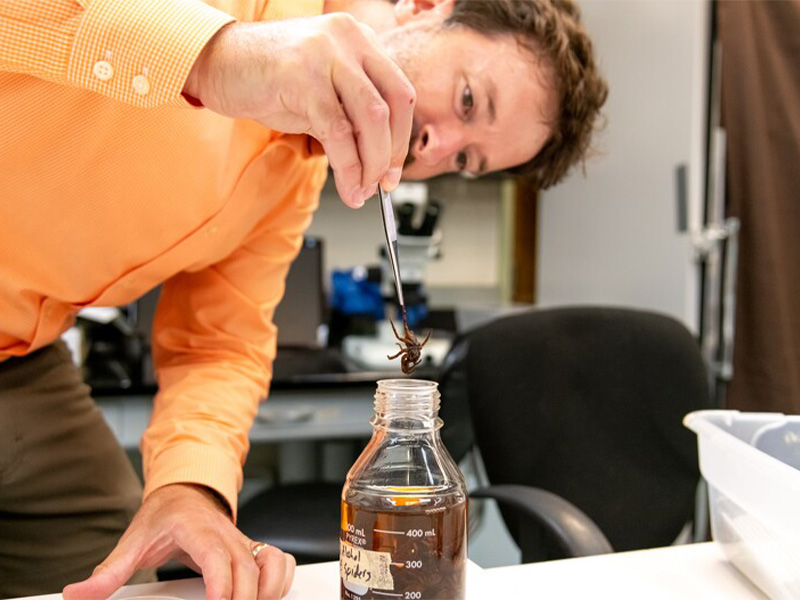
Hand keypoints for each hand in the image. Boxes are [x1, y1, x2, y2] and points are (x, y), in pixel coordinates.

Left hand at [62, 483, 294, 599]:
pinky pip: (279, 560)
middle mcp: (226, 535)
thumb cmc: (162, 518)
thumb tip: (77, 595)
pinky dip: (281, 579)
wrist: (186, 493)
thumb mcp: (132, 542)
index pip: (216, 555)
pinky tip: (267, 596)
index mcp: (197, 530)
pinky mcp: (253, 549)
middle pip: (247, 569)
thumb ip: (108, 572)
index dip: (221, 584)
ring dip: (268, 591)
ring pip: (270, 564)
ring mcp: (243, 541)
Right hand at [184, 15, 415, 208]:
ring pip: (370, 119)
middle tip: (381, 184)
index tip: (394, 170)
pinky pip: (337, 131)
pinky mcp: (303, 77)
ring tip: (362, 191)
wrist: (216, 63)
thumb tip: (378, 160)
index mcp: (359, 38)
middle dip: (391, 155)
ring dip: (371, 165)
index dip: (402, 138)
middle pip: (393, 105)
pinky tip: (347, 186)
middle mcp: (348, 38)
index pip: (400, 93)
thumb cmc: (267, 78)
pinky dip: (348, 167)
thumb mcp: (321, 90)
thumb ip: (351, 113)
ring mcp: (326, 54)